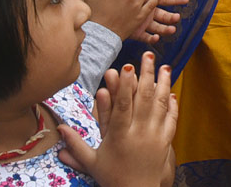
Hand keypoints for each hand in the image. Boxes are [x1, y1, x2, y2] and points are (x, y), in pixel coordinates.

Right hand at [59, 53, 177, 186]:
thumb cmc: (113, 178)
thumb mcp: (91, 162)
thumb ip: (76, 144)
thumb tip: (58, 129)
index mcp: (120, 137)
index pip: (123, 107)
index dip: (125, 86)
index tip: (126, 67)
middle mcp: (139, 134)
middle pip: (144, 100)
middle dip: (146, 75)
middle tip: (147, 56)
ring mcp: (155, 136)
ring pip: (161, 105)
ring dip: (163, 84)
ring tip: (164, 66)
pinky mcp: (166, 141)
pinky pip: (171, 119)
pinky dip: (172, 105)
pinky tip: (172, 92)